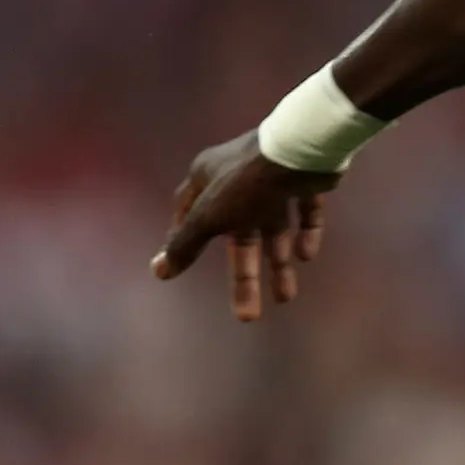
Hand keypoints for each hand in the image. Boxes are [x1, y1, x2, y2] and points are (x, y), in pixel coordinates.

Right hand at [152, 134, 339, 321]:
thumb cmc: (246, 183)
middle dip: (243, 276)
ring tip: (285, 297)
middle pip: (238, 235)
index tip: (185, 266)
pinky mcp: (305, 179)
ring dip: (278, 262)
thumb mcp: (209, 216)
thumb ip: (185, 244)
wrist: (300, 149)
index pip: (189, 212)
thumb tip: (158, 271)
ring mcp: (273, 178)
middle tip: (247, 315)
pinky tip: (306, 254)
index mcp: (208, 178)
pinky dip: (305, 233)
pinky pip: (305, 211)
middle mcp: (238, 178)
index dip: (187, 239)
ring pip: (274, 228)